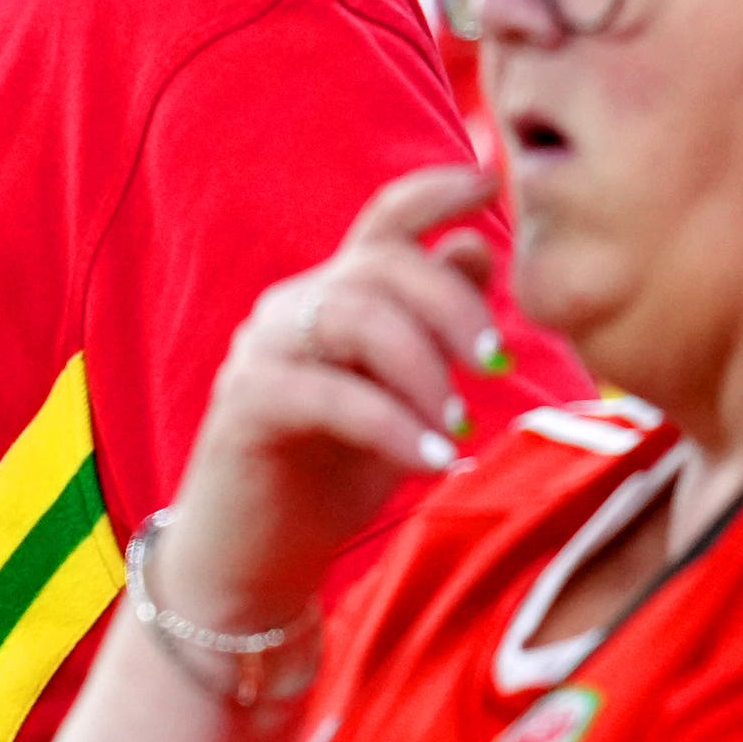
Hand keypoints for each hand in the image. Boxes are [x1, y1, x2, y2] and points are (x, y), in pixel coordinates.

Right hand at [157, 169, 516, 636]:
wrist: (255, 560)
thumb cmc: (331, 475)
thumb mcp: (401, 396)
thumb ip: (432, 327)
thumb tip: (477, 249)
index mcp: (334, 296)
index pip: (384, 220)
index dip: (436, 190)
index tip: (492, 181)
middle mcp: (293, 308)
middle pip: (380, 266)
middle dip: (451, 306)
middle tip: (495, 363)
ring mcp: (263, 351)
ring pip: (354, 316)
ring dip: (423, 370)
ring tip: (459, 429)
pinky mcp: (247, 405)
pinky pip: (329, 393)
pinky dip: (391, 425)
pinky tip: (431, 463)